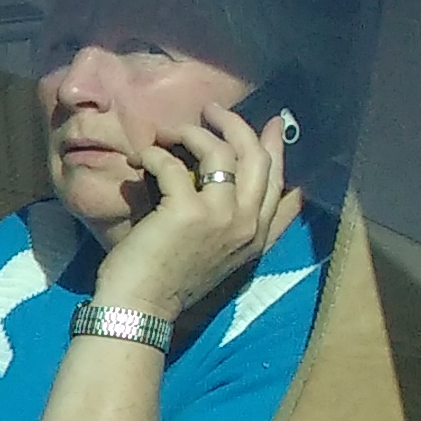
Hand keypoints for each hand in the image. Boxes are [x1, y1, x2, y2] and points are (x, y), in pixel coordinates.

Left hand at [92, 102, 303, 322]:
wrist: (141, 309)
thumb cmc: (171, 283)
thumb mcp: (223, 257)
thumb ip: (243, 226)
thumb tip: (258, 192)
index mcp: (257, 235)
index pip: (279, 181)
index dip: (277, 149)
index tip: (273, 124)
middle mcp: (247, 223)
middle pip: (256, 158)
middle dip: (237, 126)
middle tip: (213, 111)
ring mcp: (220, 216)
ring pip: (221, 153)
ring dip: (193, 133)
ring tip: (169, 131)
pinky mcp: (186, 211)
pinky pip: (175, 165)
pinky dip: (157, 155)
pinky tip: (144, 158)